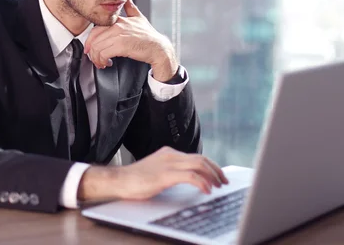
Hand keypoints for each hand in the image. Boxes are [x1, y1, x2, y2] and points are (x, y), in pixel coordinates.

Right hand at [77, 147, 228, 201]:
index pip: (196, 156)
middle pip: (201, 159)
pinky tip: (206, 190)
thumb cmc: (135, 180)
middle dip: (216, 170)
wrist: (119, 181)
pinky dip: (202, 183)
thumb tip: (188, 179)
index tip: (218, 176)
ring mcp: (168, 164)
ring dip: (212, 176)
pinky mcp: (165, 175)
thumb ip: (171, 171)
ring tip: (218, 186)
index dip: (210, 166)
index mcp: (169, 153)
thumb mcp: (157, 171)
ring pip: (199, 165)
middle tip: (224, 181)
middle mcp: (170, 155)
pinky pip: (191, 176)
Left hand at [84, 0, 178, 81]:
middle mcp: (117, 26)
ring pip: (97, 47)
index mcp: (118, 20)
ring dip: (97, 58)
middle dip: (91, 51)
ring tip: (101, 62)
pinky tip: (107, 63)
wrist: (159, 49)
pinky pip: (104, 53)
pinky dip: (102, 60)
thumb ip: (130, 7)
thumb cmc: (149, 36)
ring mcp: (119, 35)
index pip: (96, 29)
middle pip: (94, 39)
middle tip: (95, 58)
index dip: (90, 40)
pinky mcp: (122, 46)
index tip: (90, 48)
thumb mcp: (139, 17)